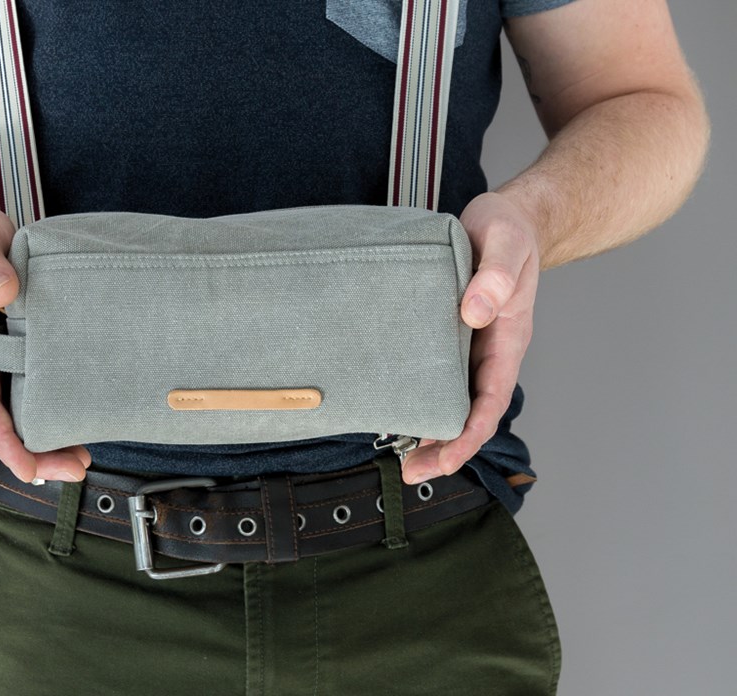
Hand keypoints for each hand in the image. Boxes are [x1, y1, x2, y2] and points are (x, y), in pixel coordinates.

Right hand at [0, 208, 90, 482]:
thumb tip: (6, 291)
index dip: (4, 439)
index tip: (27, 465)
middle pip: (3, 421)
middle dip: (34, 453)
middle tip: (75, 469)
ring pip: (19, 413)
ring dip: (47, 440)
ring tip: (82, 460)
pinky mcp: (18, 355)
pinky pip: (34, 392)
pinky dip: (54, 413)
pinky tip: (81, 424)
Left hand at [401, 192, 539, 483]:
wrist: (506, 218)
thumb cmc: (509, 231)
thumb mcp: (506, 244)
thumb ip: (496, 276)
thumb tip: (475, 311)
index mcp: (507, 340)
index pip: (491, 400)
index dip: (470, 434)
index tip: (447, 458)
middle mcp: (487, 352)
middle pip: (468, 412)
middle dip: (444, 447)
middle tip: (410, 471)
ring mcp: (467, 346)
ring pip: (449, 399)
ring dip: (428, 429)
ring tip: (398, 456)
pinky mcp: (445, 334)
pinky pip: (433, 374)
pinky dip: (417, 396)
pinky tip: (393, 408)